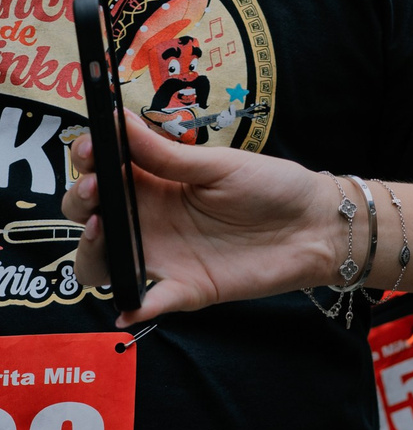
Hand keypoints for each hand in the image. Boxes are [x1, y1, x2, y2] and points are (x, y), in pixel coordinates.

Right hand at [65, 112, 338, 323]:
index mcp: (155, 182)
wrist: (317, 225)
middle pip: (89, 217)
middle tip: (96, 190)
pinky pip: (148, 303)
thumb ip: (168, 155)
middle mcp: (149, 220)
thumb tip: (119, 120)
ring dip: (90, 252)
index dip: (87, 161)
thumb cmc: (272, 186)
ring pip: (101, 264)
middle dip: (79, 201)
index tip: (89, 150)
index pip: (103, 172)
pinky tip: (129, 308)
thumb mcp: (220, 165)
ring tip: (103, 232)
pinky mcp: (185, 289)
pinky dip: (133, 309)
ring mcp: (162, 256)